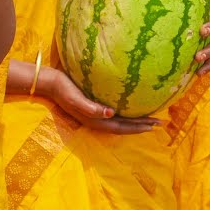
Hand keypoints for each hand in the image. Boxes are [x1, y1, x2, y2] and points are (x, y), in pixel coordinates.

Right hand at [37, 66, 158, 133]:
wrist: (49, 83)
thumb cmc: (63, 88)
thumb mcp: (76, 98)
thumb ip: (91, 108)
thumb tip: (110, 114)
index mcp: (95, 120)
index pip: (122, 127)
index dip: (139, 127)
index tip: (155, 124)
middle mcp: (97, 120)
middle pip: (124, 127)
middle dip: (142, 126)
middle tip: (160, 123)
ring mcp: (95, 115)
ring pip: (120, 122)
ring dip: (136, 123)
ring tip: (150, 120)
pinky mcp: (93, 107)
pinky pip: (115, 115)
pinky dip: (126, 115)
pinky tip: (131, 109)